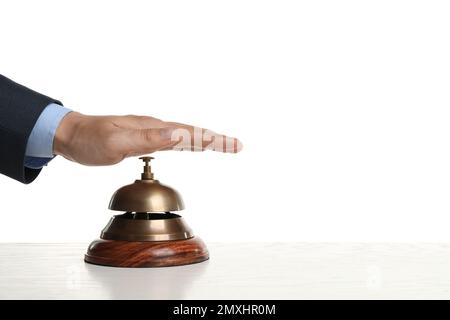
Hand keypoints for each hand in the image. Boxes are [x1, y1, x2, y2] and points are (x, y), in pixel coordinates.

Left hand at [53, 112, 242, 165]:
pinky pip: (173, 141)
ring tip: (223, 144)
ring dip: (206, 140)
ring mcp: (150, 132)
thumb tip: (179, 134)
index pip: (189, 133)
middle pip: (192, 132)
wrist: (71, 134)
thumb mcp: (117, 143)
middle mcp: (155, 127)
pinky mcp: (144, 139)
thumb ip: (149, 139)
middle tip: (237, 145)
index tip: (233, 144)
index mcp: (152, 128)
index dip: (213, 140)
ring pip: (184, 136)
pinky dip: (189, 143)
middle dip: (217, 139)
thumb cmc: (91, 140)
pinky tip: (192, 145)